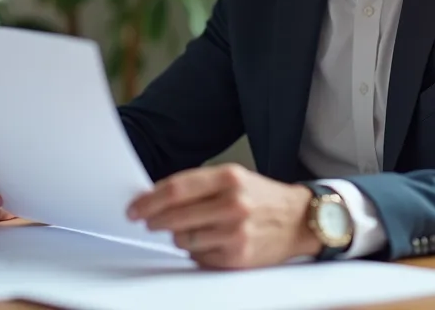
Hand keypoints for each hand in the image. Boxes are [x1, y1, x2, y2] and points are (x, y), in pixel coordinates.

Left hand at [127, 164, 320, 268]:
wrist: (299, 220)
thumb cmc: (261, 198)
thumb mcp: (234, 178)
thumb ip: (198, 185)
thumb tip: (156, 198)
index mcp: (229, 178)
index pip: (176, 189)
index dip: (149, 200)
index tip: (135, 207)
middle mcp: (233, 204)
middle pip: (175, 216)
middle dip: (154, 220)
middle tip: (148, 221)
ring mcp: (236, 233)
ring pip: (183, 239)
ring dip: (178, 236)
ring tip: (190, 229)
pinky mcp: (237, 257)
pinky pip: (199, 256)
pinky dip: (196, 250)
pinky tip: (208, 241)